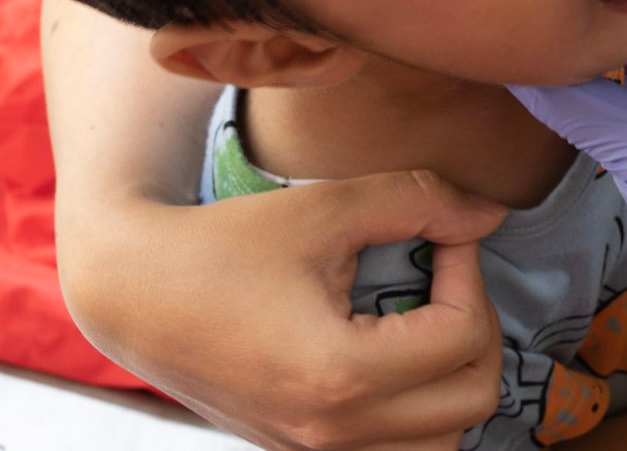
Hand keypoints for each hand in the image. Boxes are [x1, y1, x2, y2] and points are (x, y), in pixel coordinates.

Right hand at [74, 174, 506, 449]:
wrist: (136, 294)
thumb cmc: (225, 246)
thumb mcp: (327, 207)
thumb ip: (420, 201)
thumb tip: (491, 214)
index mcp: (339, 375)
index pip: (464, 335)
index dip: (469, 271)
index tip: (442, 236)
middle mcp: (332, 431)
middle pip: (473, 398)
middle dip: (477, 328)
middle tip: (444, 279)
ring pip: (444, 440)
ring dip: (454, 378)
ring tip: (425, 320)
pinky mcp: (302, 450)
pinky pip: (398, 449)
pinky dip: (419, 409)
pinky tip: (396, 354)